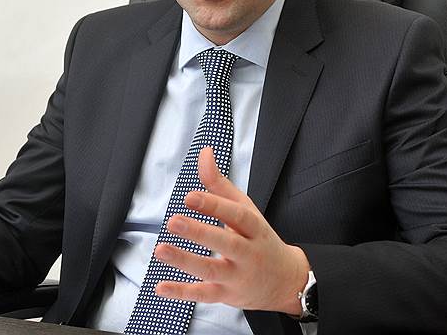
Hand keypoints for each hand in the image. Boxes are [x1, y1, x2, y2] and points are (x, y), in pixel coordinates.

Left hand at [153, 147, 309, 314]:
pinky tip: (160, 286)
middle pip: (226, 242)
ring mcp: (238, 276)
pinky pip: (203, 295)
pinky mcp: (226, 294)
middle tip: (174, 221)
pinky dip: (182, 292)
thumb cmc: (260, 240)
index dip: (214, 204)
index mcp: (254, 228)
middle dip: (200, 232)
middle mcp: (248, 253)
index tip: (190, 196)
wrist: (286, 281)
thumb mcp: (246, 210)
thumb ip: (220, 184)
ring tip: (160, 250)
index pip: (236, 215)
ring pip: (212, 270)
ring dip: (185, 261)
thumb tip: (204, 152)